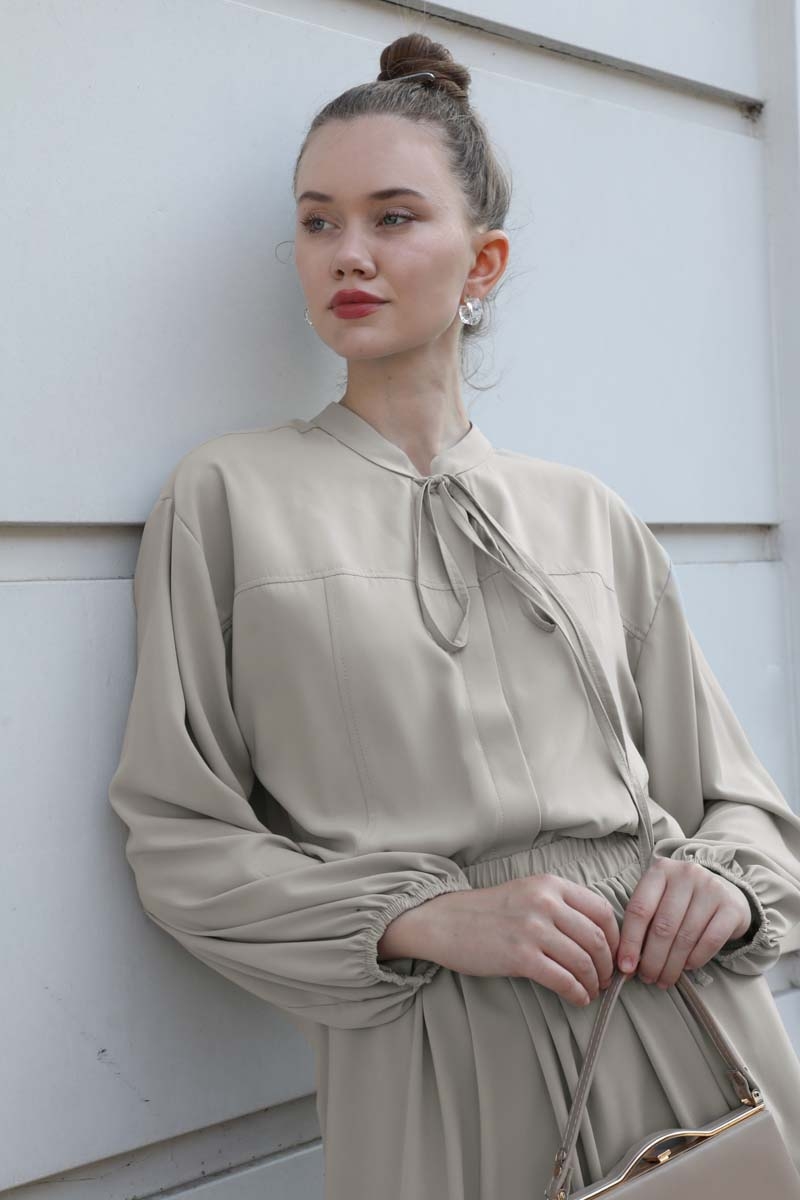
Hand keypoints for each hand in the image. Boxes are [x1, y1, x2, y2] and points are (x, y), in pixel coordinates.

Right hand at [381, 874, 620, 1007]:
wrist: (444, 922)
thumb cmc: (487, 911)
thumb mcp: (527, 892)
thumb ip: (560, 905)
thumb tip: (598, 935)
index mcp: (550, 884)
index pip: (601, 910)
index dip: (616, 938)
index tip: (615, 954)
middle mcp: (545, 902)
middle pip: (597, 938)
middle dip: (607, 965)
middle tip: (605, 979)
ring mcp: (532, 929)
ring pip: (583, 961)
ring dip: (594, 982)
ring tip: (591, 991)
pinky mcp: (520, 956)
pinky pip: (563, 979)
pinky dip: (577, 993)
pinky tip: (577, 999)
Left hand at [616, 856, 752, 987]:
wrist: (727, 892)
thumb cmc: (683, 901)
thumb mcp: (660, 900)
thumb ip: (643, 924)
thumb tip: (626, 963)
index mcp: (660, 870)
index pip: (639, 909)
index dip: (630, 941)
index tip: (625, 967)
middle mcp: (686, 874)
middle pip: (663, 926)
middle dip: (652, 959)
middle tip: (648, 978)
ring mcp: (711, 888)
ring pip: (685, 937)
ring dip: (672, 965)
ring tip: (664, 979)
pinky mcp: (731, 907)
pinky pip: (710, 941)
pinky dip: (696, 959)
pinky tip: (687, 968)